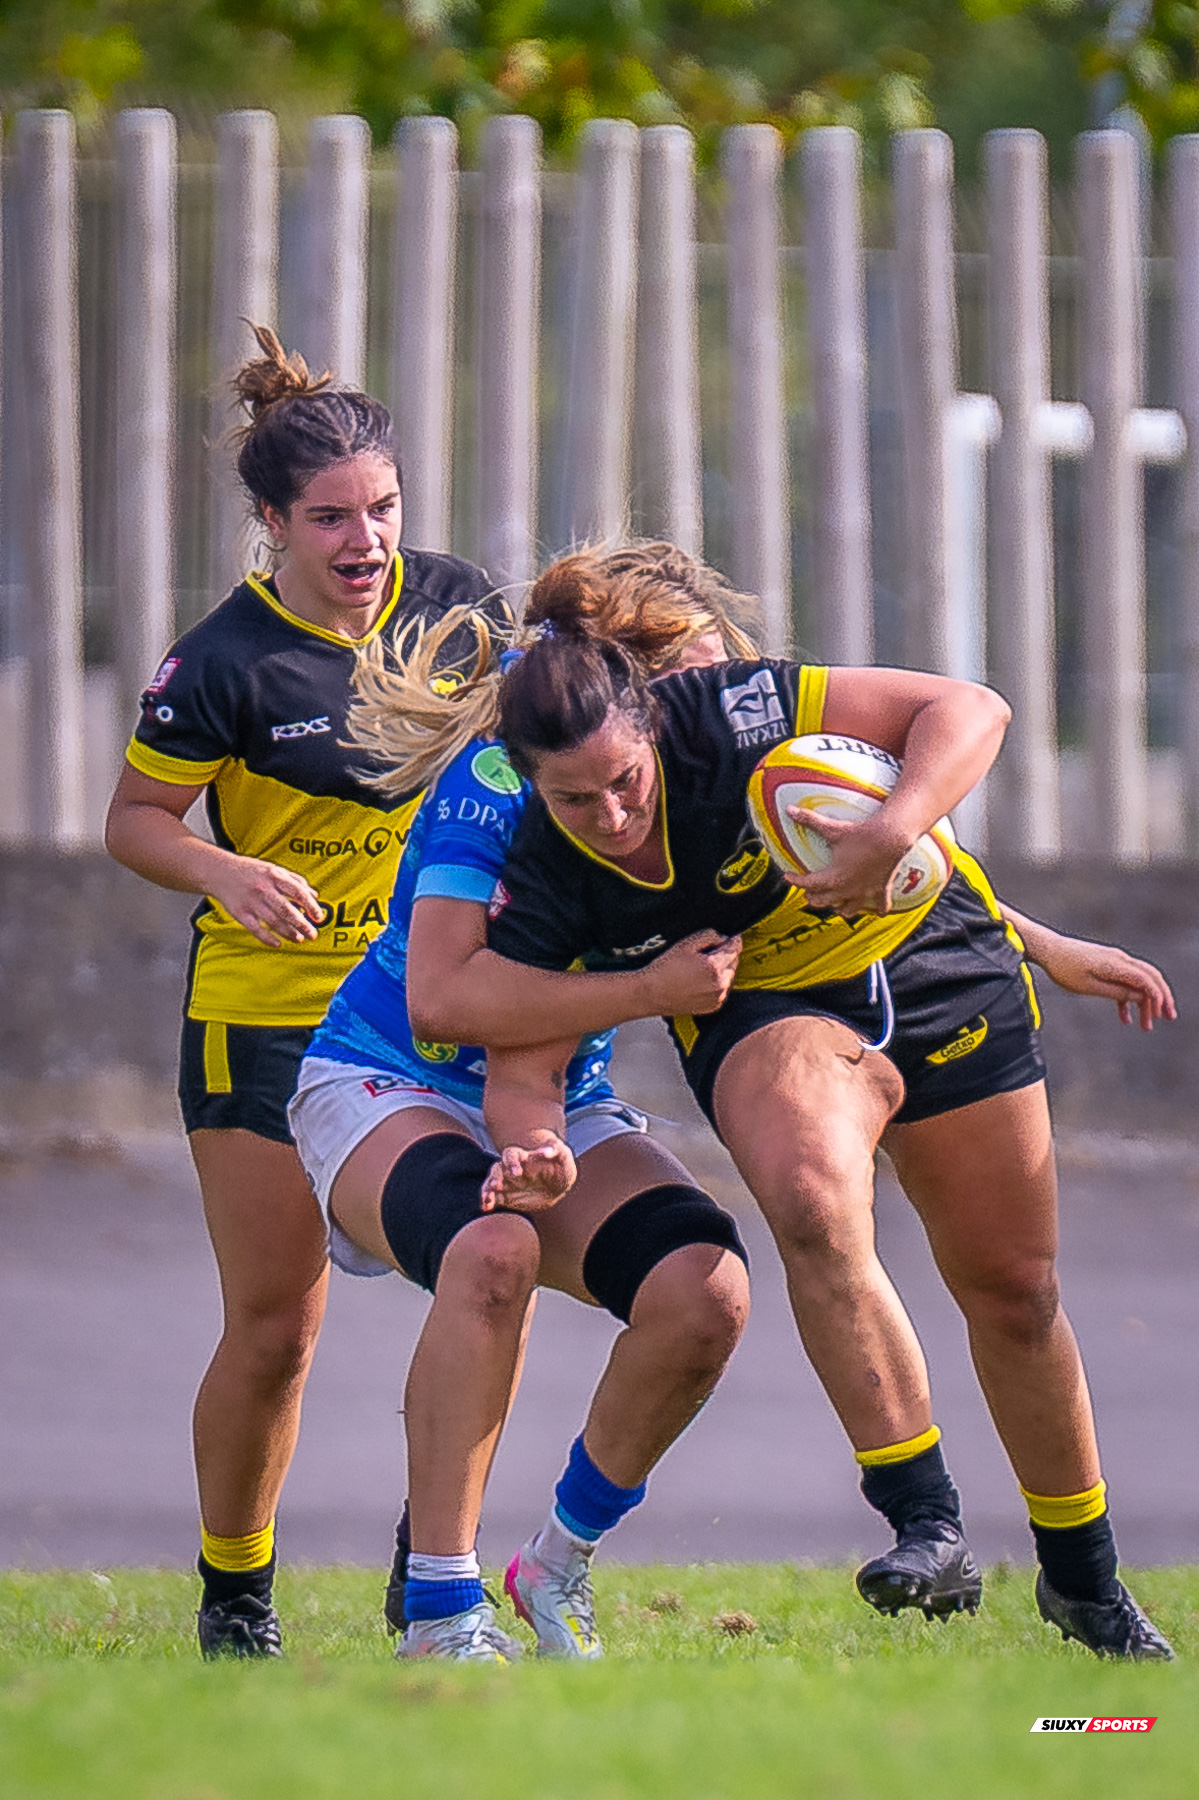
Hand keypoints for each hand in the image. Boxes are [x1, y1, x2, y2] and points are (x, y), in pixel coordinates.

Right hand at [207, 856, 322, 947]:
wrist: (219, 872)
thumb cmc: (252, 871)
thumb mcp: (274, 869)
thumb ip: (296, 881)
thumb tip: (315, 896)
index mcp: (274, 876)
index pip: (298, 892)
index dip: (311, 906)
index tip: (319, 917)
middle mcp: (263, 889)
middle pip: (286, 910)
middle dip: (302, 924)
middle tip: (313, 935)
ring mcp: (251, 902)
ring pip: (273, 921)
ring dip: (288, 933)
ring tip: (299, 939)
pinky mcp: (239, 913)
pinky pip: (255, 929)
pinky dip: (267, 938)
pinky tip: (279, 944)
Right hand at [481, 1132, 575, 1211]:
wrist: (558, 1187)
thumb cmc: (561, 1167)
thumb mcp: (564, 1157)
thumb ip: (556, 1150)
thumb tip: (547, 1151)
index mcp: (524, 1157)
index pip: (511, 1154)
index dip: (511, 1161)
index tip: (517, 1172)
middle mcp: (511, 1169)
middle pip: (497, 1169)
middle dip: (495, 1177)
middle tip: (496, 1186)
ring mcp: (507, 1183)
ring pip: (491, 1184)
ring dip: (487, 1190)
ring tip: (487, 1200)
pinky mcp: (506, 1197)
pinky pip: (493, 1198)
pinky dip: (487, 1202)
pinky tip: (485, 1208)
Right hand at [639, 930, 742, 1015]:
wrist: (652, 994)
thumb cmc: (665, 969)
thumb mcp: (685, 944)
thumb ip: (709, 935)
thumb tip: (724, 937)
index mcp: (714, 967)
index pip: (735, 948)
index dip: (731, 939)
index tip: (726, 937)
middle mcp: (720, 985)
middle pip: (734, 962)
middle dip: (724, 954)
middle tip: (705, 954)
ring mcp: (718, 998)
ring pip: (729, 976)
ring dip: (722, 969)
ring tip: (699, 968)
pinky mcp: (714, 1006)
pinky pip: (723, 989)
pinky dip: (717, 983)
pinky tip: (700, 980)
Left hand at [783, 808, 910, 917]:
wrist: (891, 836)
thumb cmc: (860, 833)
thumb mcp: (833, 828)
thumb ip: (809, 820)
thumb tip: (789, 809)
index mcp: (833, 877)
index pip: (808, 883)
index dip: (795, 880)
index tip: (787, 876)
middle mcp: (847, 890)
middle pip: (824, 900)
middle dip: (813, 897)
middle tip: (808, 892)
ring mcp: (865, 893)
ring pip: (848, 910)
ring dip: (839, 908)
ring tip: (835, 903)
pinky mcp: (882, 890)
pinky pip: (881, 906)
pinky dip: (878, 910)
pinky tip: (877, 913)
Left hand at [1029, 931, 1176, 1030]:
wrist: (1048, 949)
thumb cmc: (1064, 969)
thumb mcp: (1088, 986)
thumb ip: (1116, 991)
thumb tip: (1141, 997)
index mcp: (1116, 964)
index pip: (1147, 980)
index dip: (1157, 998)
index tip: (1159, 1016)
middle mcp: (1120, 959)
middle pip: (1150, 978)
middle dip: (1162, 998)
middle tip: (1168, 1018)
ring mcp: (1114, 960)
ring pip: (1139, 981)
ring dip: (1144, 1003)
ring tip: (1146, 1026)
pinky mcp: (1106, 964)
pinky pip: (1124, 982)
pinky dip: (1127, 999)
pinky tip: (1125, 1019)